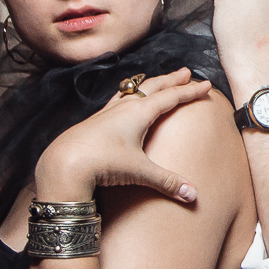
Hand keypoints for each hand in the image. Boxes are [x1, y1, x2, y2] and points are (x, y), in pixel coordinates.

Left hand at [34, 68, 209, 203]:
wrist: (63, 163)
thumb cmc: (101, 163)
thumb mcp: (139, 172)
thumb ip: (168, 182)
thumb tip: (193, 195)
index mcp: (139, 113)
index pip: (171, 98)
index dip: (190, 92)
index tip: (206, 85)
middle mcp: (124, 108)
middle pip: (153, 87)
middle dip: (171, 80)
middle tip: (186, 72)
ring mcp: (107, 112)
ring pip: (133, 91)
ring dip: (149, 84)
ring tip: (156, 81)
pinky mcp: (94, 121)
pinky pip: (116, 100)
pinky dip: (127, 94)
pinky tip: (124, 100)